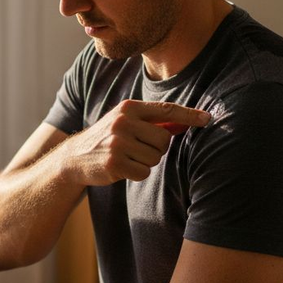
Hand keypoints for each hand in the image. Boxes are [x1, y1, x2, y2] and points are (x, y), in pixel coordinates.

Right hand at [62, 100, 210, 185]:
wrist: (75, 157)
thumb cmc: (107, 138)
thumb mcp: (126, 122)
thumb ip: (151, 122)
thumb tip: (183, 124)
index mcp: (128, 107)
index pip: (166, 109)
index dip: (189, 115)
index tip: (208, 119)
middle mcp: (123, 122)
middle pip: (164, 140)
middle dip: (157, 149)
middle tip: (138, 149)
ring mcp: (117, 142)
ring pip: (155, 158)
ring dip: (146, 162)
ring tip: (128, 158)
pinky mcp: (115, 162)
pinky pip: (144, 172)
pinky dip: (136, 174)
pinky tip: (122, 168)